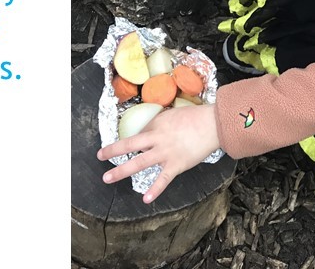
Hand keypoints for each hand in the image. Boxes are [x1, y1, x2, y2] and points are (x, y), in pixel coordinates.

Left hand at [96, 103, 220, 202]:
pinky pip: (163, 179)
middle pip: (130, 146)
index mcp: (157, 125)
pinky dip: (155, 190)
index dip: (136, 139)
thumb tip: (151, 131)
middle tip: (100, 156)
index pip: (139, 133)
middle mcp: (157, 139)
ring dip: (121, 171)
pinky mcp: (176, 165)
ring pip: (139, 163)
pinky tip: (145, 199)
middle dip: (113, 151)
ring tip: (107, 178)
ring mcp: (165, 153)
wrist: (214, 124)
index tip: (134, 144)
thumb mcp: (173, 114)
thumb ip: (160, 124)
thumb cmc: (196, 117)